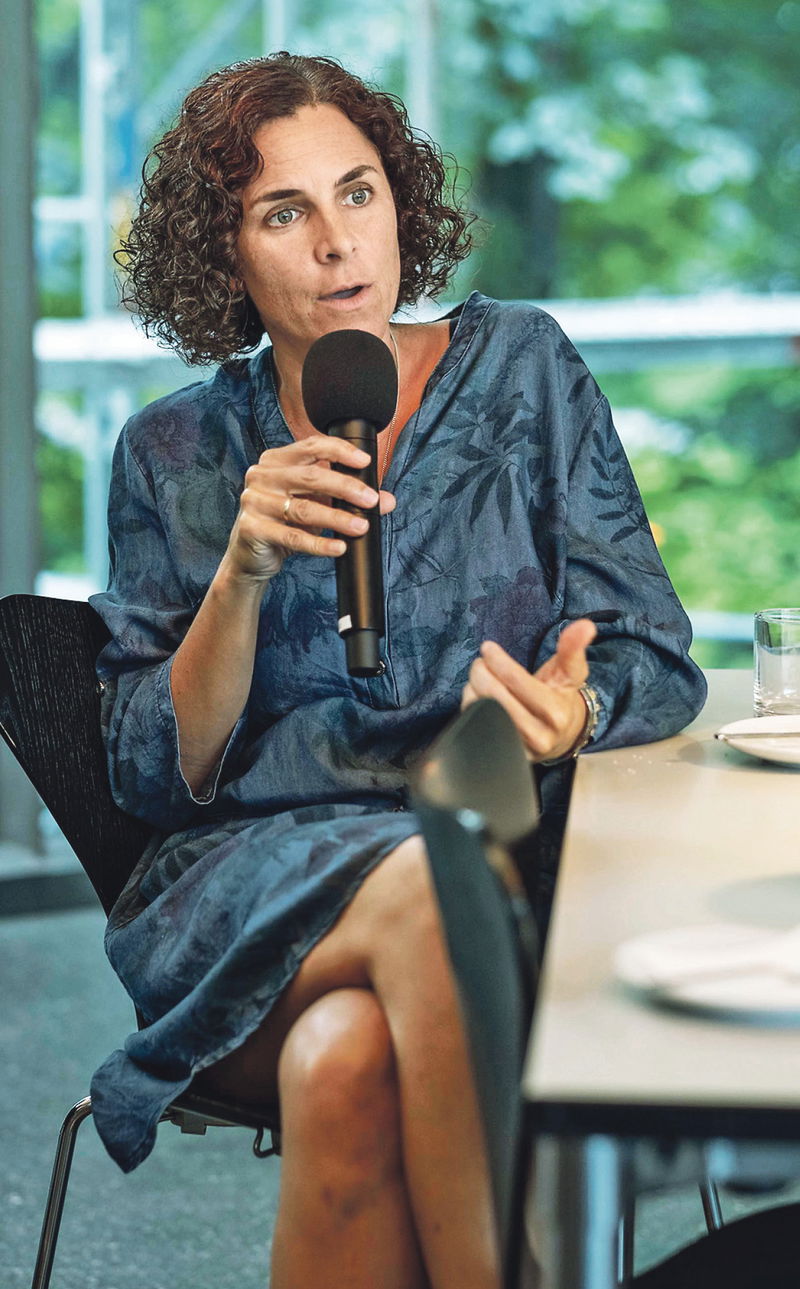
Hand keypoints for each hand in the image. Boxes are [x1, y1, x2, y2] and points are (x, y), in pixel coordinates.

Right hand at [224, 436, 396, 583]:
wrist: (251, 556)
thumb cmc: (284, 523)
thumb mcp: (315, 505)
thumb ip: (347, 498)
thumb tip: (388, 500)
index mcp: (276, 460)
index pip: (311, 446)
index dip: (340, 451)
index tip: (365, 462)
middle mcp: (262, 476)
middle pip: (310, 477)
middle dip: (346, 487)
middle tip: (371, 500)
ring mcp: (255, 502)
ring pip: (304, 509)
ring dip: (337, 519)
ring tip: (361, 526)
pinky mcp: (253, 529)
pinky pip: (293, 537)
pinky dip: (319, 544)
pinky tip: (338, 546)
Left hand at [461, 619, 597, 761]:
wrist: (561, 736)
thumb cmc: (561, 696)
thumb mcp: (570, 672)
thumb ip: (573, 648)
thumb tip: (585, 626)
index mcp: (555, 713)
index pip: (515, 681)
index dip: (497, 660)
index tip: (488, 648)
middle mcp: (538, 736)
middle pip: (493, 697)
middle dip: (481, 673)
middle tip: (480, 662)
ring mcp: (520, 749)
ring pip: (481, 712)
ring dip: (473, 689)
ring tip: (480, 679)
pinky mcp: (504, 755)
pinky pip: (475, 728)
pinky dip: (471, 707)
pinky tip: (479, 697)